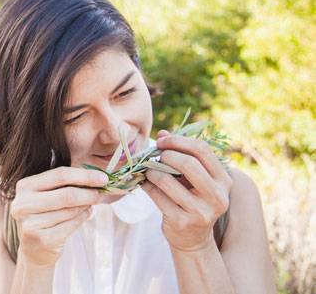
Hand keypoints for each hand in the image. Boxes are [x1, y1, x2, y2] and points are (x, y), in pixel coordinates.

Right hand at [10, 166, 107, 266]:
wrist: (33, 249)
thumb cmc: (44, 214)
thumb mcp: (47, 195)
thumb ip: (66, 184)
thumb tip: (96, 179)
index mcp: (25, 186)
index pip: (59, 175)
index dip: (84, 175)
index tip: (102, 178)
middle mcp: (23, 204)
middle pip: (66, 194)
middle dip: (89, 193)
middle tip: (101, 193)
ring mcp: (31, 223)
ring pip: (71, 211)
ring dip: (86, 206)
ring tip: (90, 204)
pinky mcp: (42, 239)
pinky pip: (71, 225)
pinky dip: (82, 218)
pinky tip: (84, 215)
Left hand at [142, 130, 232, 251]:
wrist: (193, 238)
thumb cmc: (192, 199)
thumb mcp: (192, 178)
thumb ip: (180, 154)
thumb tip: (162, 133)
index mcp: (224, 180)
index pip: (203, 150)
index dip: (179, 141)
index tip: (163, 141)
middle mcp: (218, 196)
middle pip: (189, 164)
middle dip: (166, 155)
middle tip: (155, 156)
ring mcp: (201, 212)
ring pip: (168, 180)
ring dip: (153, 171)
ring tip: (149, 170)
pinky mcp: (182, 222)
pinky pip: (157, 196)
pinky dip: (148, 186)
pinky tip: (147, 184)